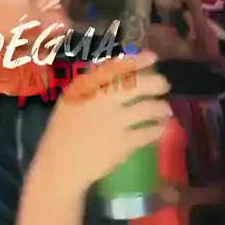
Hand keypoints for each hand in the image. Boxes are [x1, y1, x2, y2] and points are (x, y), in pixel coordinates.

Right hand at [33, 52, 171, 191]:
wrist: (60, 166)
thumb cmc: (63, 133)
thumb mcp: (70, 101)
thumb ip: (89, 84)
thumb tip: (111, 67)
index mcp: (87, 89)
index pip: (115, 68)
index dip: (137, 61)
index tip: (153, 57)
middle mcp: (101, 101)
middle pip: (138, 85)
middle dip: (156, 83)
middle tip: (164, 84)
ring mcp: (113, 123)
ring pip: (148, 109)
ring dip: (161, 108)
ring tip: (165, 110)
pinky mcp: (122, 145)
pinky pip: (148, 133)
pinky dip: (159, 129)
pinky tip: (161, 129)